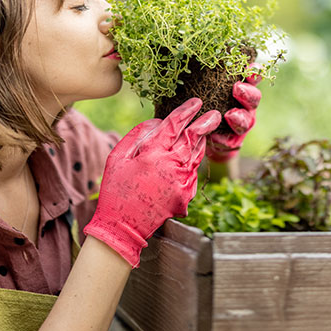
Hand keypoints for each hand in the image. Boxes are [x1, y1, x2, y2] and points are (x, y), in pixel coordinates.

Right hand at [84, 98, 220, 266]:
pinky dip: (193, 162)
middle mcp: (172, 165)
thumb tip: (156, 122)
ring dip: (202, 141)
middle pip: (194, 137)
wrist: (123, 227)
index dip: (186, 111)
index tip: (196, 102)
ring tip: (205, 131)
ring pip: (197, 154)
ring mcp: (182, 181)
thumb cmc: (115, 190)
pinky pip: (193, 172)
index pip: (175, 124)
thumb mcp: (117, 158)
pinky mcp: (186, 195)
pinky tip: (191, 157)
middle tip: (215, 113)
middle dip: (206, 122)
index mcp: (153, 153)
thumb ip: (136, 135)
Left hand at [206, 65, 262, 162]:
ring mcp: (241, 124)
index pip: (253, 77)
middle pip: (254, 98)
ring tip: (230, 115)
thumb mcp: (206, 86)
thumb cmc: (205, 103)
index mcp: (242, 88)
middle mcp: (246, 105)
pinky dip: (223, 139)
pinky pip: (230, 141)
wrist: (201, 133)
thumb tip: (195, 55)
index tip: (251, 68)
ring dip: (239, 118)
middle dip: (247, 93)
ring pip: (246, 121)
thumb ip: (208, 76)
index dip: (255, 72)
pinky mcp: (232, 141)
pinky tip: (216, 137)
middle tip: (236, 88)